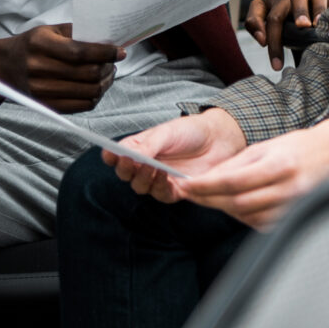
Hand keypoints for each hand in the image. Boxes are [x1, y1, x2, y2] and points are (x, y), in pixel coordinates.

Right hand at [0, 23, 121, 113]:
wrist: (4, 66)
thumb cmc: (32, 45)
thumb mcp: (49, 31)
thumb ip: (76, 34)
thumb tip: (108, 40)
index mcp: (40, 44)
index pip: (80, 52)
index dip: (104, 53)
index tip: (120, 52)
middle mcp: (38, 68)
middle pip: (87, 73)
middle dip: (107, 68)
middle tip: (113, 62)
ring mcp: (41, 90)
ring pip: (88, 91)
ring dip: (104, 83)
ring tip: (107, 73)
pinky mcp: (46, 105)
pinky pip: (81, 106)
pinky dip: (95, 96)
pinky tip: (97, 87)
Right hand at [107, 108, 247, 202]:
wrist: (218, 139)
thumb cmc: (189, 131)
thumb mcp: (165, 133)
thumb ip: (147, 145)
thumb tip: (128, 155)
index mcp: (138, 148)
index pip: (116, 156)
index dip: (110, 157)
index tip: (110, 154)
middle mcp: (145, 165)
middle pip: (125, 175)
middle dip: (126, 170)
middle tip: (132, 161)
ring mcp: (159, 179)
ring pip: (141, 187)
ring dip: (144, 179)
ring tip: (154, 168)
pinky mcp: (176, 190)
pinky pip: (162, 195)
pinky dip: (161, 188)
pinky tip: (167, 178)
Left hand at [171, 112, 328, 228]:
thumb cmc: (299, 147)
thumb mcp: (266, 146)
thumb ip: (237, 163)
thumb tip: (207, 177)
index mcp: (277, 164)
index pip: (231, 181)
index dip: (204, 187)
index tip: (185, 186)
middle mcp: (288, 187)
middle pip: (237, 202)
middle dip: (209, 199)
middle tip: (190, 194)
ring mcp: (295, 205)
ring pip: (248, 216)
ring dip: (225, 209)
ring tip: (210, 198)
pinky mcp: (298, 216)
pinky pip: (264, 224)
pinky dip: (245, 218)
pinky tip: (235, 207)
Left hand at [244, 0, 328, 70]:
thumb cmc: (290, 10)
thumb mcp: (276, 20)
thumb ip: (269, 35)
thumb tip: (270, 52)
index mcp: (267, 3)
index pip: (256, 13)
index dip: (256, 27)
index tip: (263, 44)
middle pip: (275, 16)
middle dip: (276, 37)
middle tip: (277, 56)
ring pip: (298, 0)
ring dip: (300, 13)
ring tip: (305, 26)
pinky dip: (321, 10)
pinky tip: (322, 22)